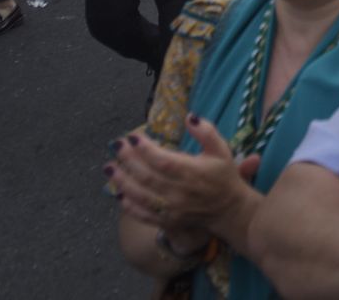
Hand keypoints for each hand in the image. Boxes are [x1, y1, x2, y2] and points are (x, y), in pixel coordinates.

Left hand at [108, 118, 260, 234]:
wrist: (229, 209)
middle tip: (116, 145)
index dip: (145, 149)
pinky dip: (128, 205)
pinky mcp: (167, 220)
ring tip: (109, 168)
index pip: (162, 160)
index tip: (132, 137)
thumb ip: (206, 132)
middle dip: (128, 159)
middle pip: (146, 175)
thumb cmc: (224, 176)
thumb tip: (189, 117)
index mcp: (192, 172)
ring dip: (122, 181)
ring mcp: (171, 208)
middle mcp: (179, 191)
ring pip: (140, 194)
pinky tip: (118, 193)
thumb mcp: (221, 150)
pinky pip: (142, 213)